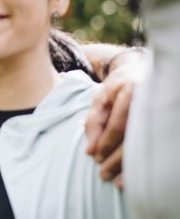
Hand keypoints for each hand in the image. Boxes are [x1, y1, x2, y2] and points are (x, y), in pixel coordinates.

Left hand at [85, 50, 147, 187]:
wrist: (139, 73)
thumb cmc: (116, 88)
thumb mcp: (99, 99)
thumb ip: (93, 122)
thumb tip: (90, 151)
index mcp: (131, 93)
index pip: (118, 124)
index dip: (106, 143)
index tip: (95, 158)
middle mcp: (149, 103)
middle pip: (133, 138)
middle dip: (116, 159)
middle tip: (103, 175)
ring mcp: (160, 113)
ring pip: (145, 145)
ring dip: (129, 167)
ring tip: (116, 182)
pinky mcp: (164, 122)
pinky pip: (153, 146)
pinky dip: (142, 164)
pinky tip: (133, 177)